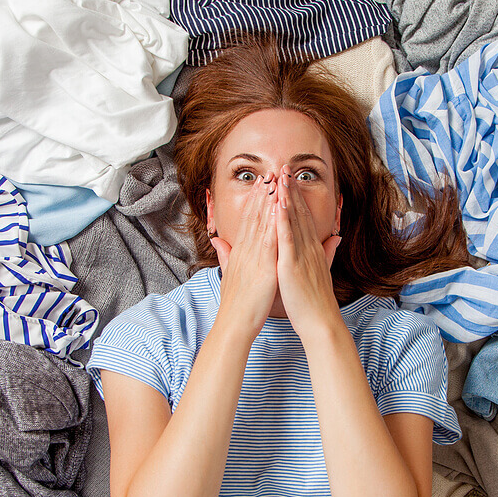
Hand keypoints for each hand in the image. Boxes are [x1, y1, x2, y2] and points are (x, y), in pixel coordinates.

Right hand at [210, 174, 278, 339]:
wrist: (234, 323)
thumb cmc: (235, 303)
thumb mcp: (228, 274)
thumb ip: (224, 255)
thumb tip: (217, 240)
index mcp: (240, 252)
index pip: (247, 221)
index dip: (254, 201)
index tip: (261, 184)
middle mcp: (245, 251)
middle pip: (254, 217)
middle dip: (262, 194)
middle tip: (269, 172)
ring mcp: (253, 258)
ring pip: (261, 224)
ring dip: (268, 202)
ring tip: (275, 182)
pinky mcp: (263, 267)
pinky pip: (270, 242)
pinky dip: (275, 224)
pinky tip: (280, 210)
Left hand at [275, 165, 342, 339]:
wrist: (321, 322)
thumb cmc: (317, 302)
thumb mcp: (322, 272)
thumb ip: (327, 253)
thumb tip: (336, 238)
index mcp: (312, 250)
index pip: (304, 218)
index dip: (297, 198)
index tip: (290, 180)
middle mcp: (309, 248)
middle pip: (299, 213)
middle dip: (292, 190)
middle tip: (285, 168)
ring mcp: (302, 255)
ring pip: (294, 220)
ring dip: (287, 197)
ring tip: (281, 176)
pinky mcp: (293, 264)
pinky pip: (287, 238)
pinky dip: (283, 219)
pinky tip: (278, 203)